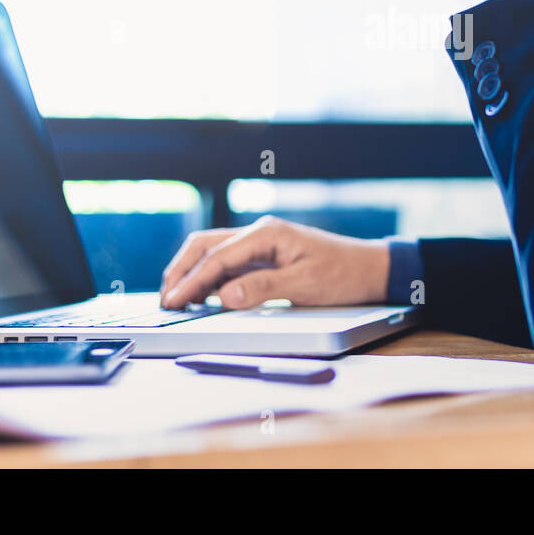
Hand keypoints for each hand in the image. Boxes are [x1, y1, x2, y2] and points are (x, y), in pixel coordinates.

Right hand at [159, 215, 390, 309]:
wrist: (368, 269)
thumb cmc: (342, 274)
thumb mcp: (305, 284)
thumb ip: (263, 288)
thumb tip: (225, 295)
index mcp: (266, 233)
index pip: (217, 256)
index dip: (192, 280)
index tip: (173, 301)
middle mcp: (259, 233)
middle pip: (205, 246)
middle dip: (180, 271)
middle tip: (165, 300)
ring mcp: (260, 244)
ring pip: (212, 253)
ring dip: (191, 273)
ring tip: (175, 300)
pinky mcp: (263, 257)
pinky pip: (226, 264)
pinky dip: (207, 278)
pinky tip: (200, 296)